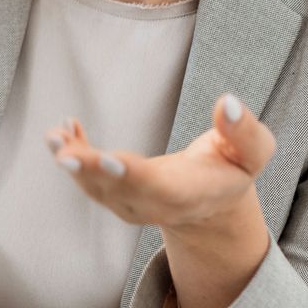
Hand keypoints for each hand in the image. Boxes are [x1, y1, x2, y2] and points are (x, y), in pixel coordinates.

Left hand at [51, 94, 274, 307]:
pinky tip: (63, 129)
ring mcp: (132, 205)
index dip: (134, 176)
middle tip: (65, 155)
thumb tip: (227, 102)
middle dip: (91, 172)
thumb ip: (244, 131)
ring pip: (98, 189)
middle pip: (121, 192)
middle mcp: (157, 206)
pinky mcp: (114, 195)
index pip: (161, 189)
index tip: (109, 157)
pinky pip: (89, 179)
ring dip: (74, 162)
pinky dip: (74, 153)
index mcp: (194, 194)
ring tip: (54, 137)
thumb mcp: (253, 152)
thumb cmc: (233, 169)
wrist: (212, 205)